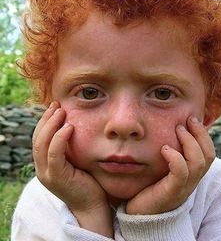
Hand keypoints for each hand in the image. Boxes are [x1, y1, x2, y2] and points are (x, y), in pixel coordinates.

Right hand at [32, 101, 112, 236]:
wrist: (92, 205)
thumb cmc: (87, 180)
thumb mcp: (75, 159)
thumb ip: (70, 146)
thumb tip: (73, 124)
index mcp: (45, 163)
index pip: (39, 137)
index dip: (45, 121)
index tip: (55, 107)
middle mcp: (41, 168)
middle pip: (37, 138)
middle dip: (46, 119)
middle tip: (57, 105)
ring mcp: (47, 174)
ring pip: (42, 144)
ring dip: (51, 125)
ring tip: (61, 111)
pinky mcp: (57, 177)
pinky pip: (54, 154)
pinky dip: (59, 138)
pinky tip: (69, 127)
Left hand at [126, 116, 215, 214]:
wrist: (139, 215)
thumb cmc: (148, 186)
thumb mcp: (161, 167)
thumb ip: (167, 153)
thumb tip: (164, 130)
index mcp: (191, 174)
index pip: (208, 153)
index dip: (203, 135)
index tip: (191, 119)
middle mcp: (191, 181)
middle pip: (208, 156)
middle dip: (200, 134)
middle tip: (188, 120)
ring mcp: (182, 188)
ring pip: (198, 163)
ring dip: (189, 142)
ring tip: (178, 129)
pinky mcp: (170, 193)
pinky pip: (180, 173)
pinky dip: (175, 158)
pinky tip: (164, 148)